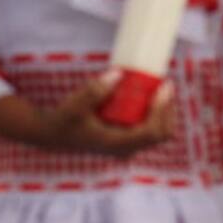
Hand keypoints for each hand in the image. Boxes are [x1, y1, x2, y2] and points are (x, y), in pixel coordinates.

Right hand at [43, 71, 175, 156]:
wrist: (53, 134)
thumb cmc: (64, 120)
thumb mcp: (74, 105)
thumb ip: (94, 91)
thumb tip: (119, 73)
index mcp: (117, 144)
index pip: (151, 132)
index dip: (161, 110)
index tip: (163, 87)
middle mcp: (127, 149)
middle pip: (163, 134)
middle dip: (169, 109)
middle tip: (167, 84)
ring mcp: (129, 146)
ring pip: (161, 133)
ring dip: (166, 111)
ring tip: (163, 87)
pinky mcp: (128, 140)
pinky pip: (153, 129)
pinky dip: (158, 113)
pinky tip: (155, 95)